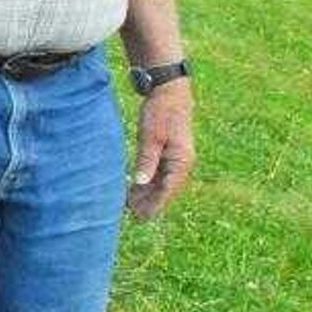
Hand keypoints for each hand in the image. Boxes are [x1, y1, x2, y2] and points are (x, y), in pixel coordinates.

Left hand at [127, 81, 194, 219]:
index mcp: (182, 161)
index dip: (155, 205)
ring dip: (147, 195)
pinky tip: (133, 190)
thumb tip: (140, 183)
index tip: (142, 218)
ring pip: (161, 183)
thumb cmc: (160, 112)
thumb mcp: (150, 137)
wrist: (168, 93)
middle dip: (149, 203)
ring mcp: (176, 159)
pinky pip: (158, 174)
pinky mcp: (168, 154)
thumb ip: (146, 160)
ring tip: (129, 207)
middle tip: (131, 216)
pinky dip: (147, 182)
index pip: (168, 190)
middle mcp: (182, 163)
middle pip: (165, 190)